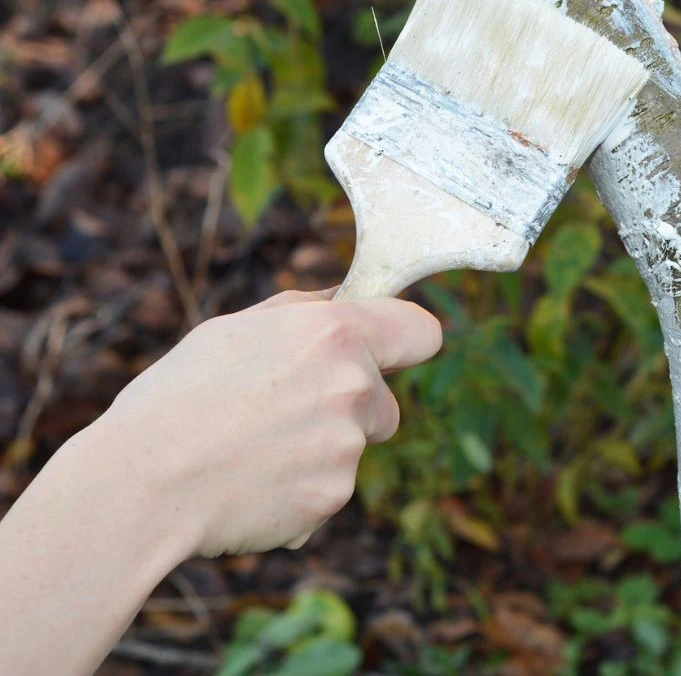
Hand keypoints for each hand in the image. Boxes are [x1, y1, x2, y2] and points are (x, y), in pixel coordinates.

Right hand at [101, 290, 441, 557]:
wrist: (141, 483)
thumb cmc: (178, 399)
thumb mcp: (233, 331)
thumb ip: (302, 315)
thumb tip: (342, 302)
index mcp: (333, 333)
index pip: (421, 331)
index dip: (406, 344)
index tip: (393, 354)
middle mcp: (353, 384)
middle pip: (385, 402)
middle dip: (349, 411)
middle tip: (280, 418)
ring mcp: (347, 444)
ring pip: (353, 448)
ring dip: (320, 453)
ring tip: (252, 454)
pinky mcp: (334, 495)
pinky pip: (328, 491)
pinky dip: (299, 494)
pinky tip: (249, 488)